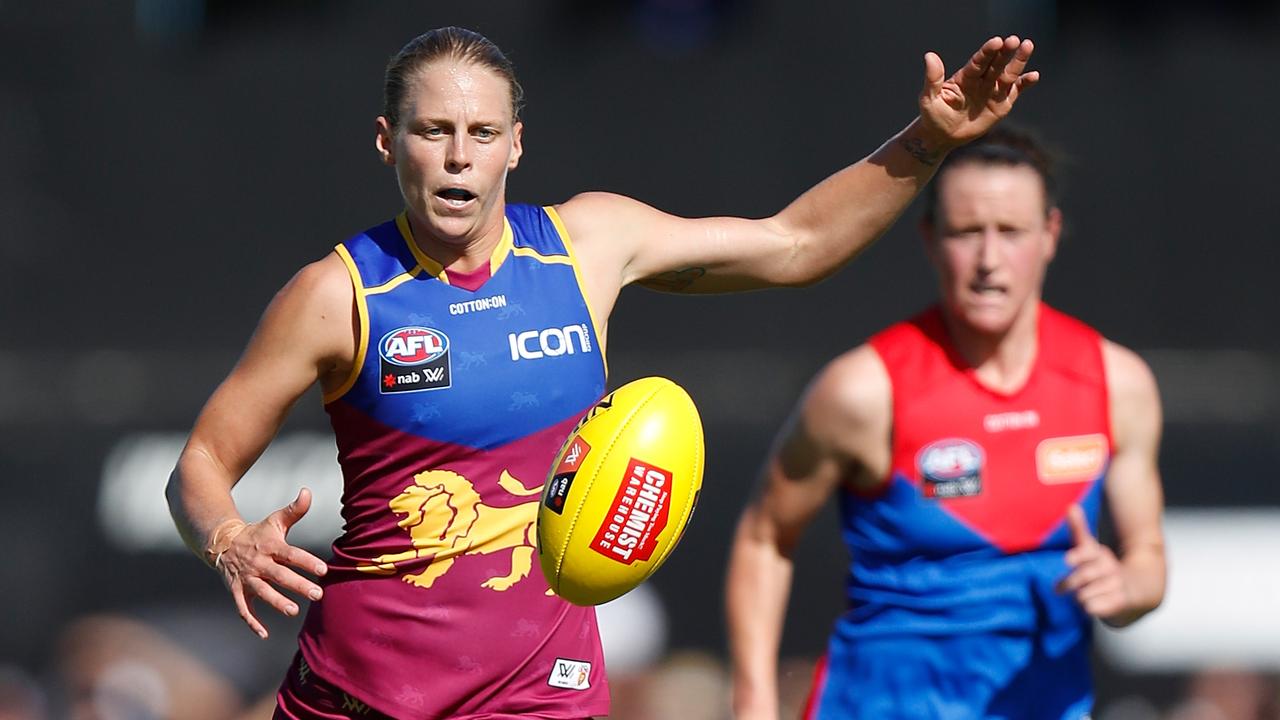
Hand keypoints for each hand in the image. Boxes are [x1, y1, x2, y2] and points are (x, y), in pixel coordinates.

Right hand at [210, 488, 327, 638]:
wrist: (222, 542)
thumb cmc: (257, 533)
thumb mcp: (275, 520)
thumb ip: (294, 510)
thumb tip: (308, 491)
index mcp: (270, 546)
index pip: (291, 554)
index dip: (307, 561)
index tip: (324, 570)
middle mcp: (258, 563)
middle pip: (279, 575)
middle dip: (298, 585)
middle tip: (317, 594)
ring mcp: (246, 578)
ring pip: (261, 593)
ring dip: (277, 602)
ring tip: (294, 611)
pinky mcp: (236, 591)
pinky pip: (243, 609)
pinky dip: (252, 622)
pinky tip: (264, 633)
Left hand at [918, 36, 1038, 146]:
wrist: (942, 137)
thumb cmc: (933, 116)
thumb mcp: (929, 99)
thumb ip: (933, 78)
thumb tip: (929, 55)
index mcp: (965, 77)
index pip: (978, 61)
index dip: (987, 52)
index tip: (997, 41)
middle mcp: (981, 80)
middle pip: (996, 64)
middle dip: (1005, 52)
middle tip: (1015, 40)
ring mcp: (992, 91)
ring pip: (1008, 74)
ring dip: (1018, 61)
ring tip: (1028, 46)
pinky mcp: (1001, 104)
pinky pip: (1015, 91)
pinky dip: (1024, 84)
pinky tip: (1034, 76)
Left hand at [1057, 504, 1131, 622]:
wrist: (1139, 587)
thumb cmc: (1105, 567)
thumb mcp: (1092, 548)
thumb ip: (1079, 530)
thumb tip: (1071, 506)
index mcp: (1100, 553)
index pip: (1089, 552)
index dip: (1078, 557)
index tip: (1067, 561)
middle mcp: (1109, 568)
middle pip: (1082, 577)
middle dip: (1069, 583)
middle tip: (1060, 588)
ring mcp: (1116, 586)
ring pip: (1083, 595)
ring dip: (1079, 596)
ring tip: (1084, 595)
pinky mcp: (1119, 602)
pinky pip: (1093, 608)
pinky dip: (1089, 608)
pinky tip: (1093, 604)